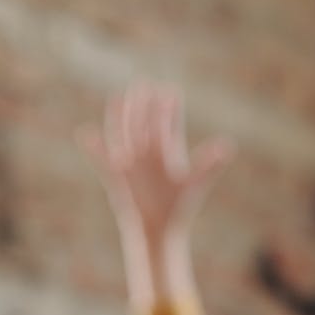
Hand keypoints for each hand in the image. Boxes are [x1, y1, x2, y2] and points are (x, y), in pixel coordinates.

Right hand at [79, 83, 233, 244]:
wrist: (160, 229)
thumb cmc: (179, 207)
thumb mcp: (195, 183)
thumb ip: (208, 164)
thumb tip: (227, 147)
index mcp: (167, 152)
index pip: (168, 125)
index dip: (169, 110)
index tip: (170, 92)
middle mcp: (148, 153)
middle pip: (145, 125)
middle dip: (144, 106)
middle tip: (143, 86)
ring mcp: (131, 163)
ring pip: (124, 135)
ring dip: (121, 118)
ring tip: (118, 99)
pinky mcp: (117, 177)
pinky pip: (104, 161)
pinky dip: (95, 150)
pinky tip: (86, 134)